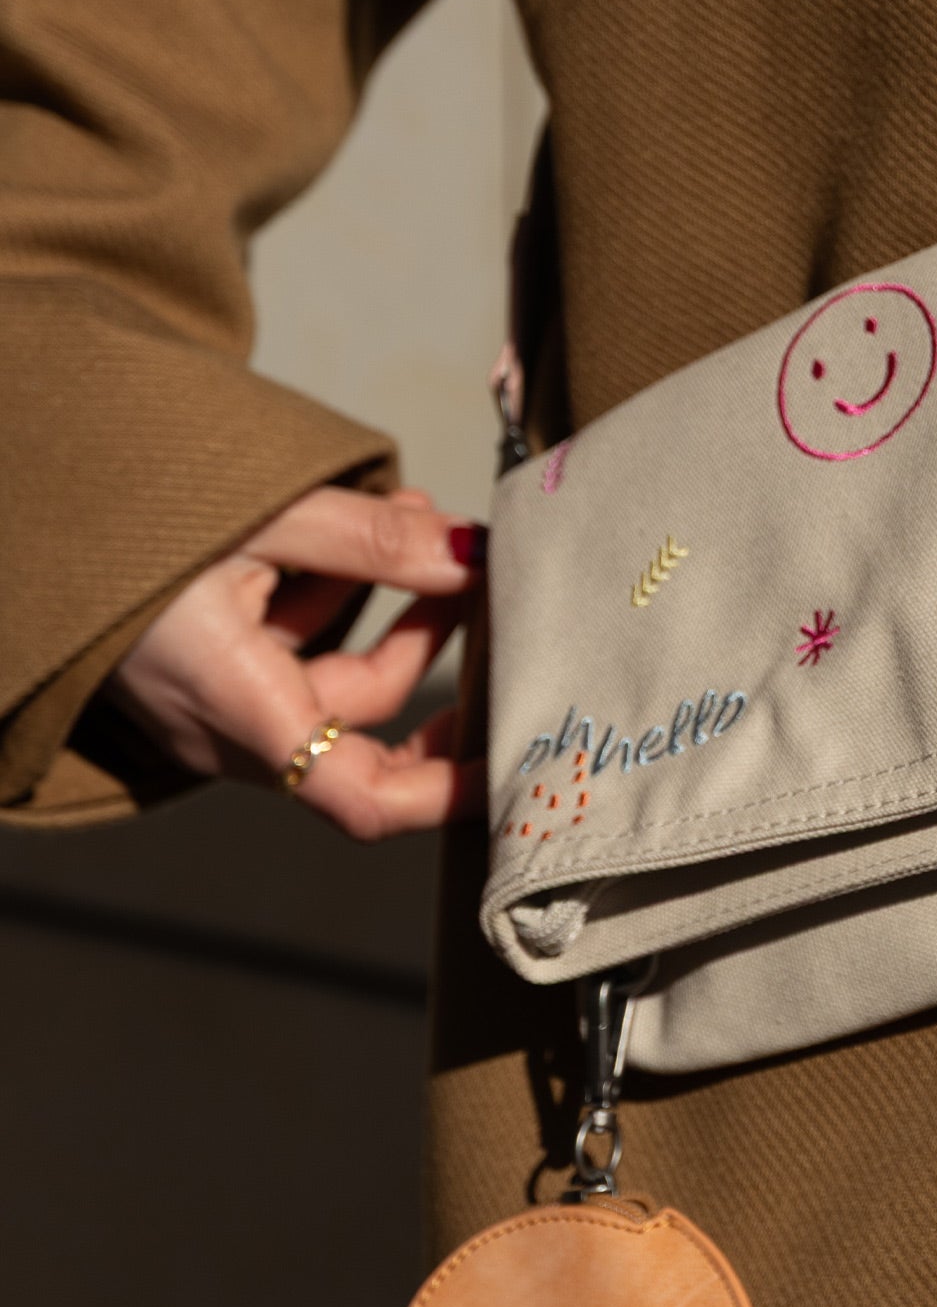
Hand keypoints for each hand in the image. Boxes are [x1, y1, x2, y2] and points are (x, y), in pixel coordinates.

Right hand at [110, 483, 484, 838]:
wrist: (23, 508)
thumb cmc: (122, 519)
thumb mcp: (261, 517)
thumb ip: (372, 542)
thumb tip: (469, 555)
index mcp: (238, 707)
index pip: (362, 797)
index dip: (450, 792)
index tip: (518, 762)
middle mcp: (229, 728)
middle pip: (366, 738)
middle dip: (436, 665)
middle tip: (485, 595)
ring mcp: (217, 705)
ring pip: (338, 686)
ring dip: (392, 611)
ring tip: (422, 523)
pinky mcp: (209, 674)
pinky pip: (295, 659)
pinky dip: (341, 601)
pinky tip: (369, 532)